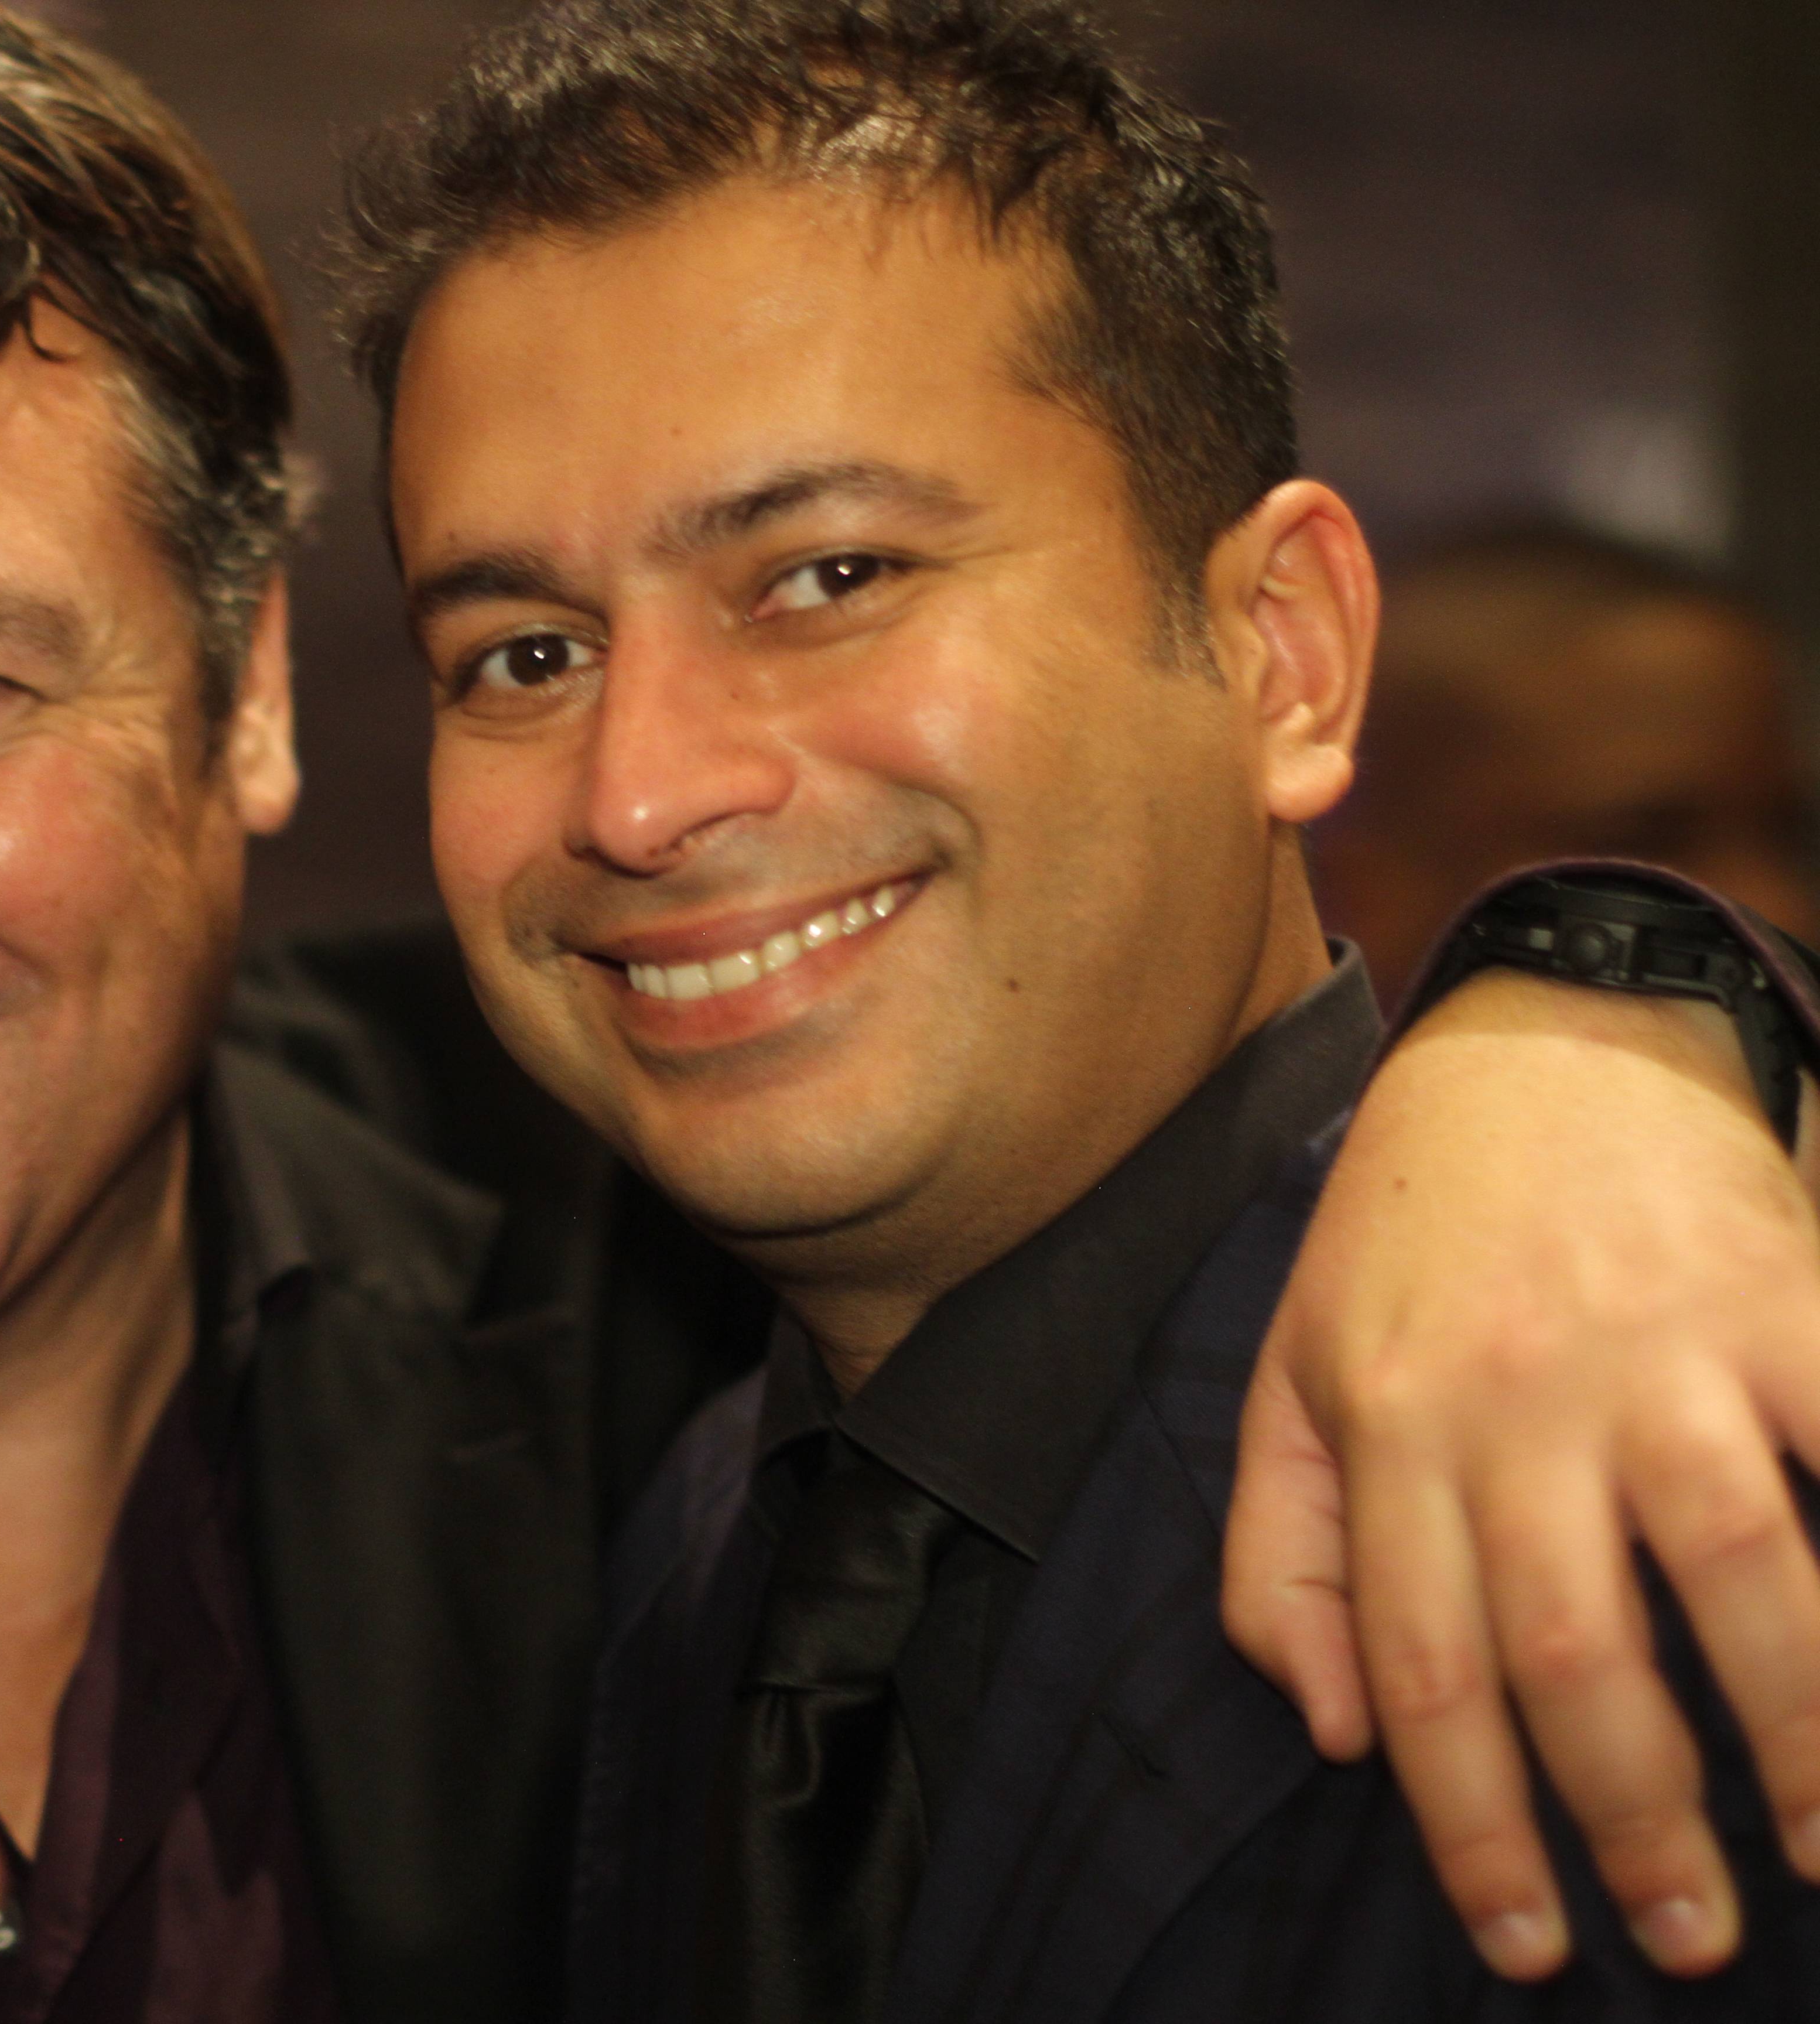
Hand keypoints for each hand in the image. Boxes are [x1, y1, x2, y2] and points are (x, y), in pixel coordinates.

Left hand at [1226, 971, 1819, 1982]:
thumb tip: (1332, 1733)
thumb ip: (1281, 1561)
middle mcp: (1520, 1398)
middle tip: (1687, 1936)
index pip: (1424, 1671)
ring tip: (1815, 1850)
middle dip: (1637, 1817)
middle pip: (1577, 1645)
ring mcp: (1663, 1348)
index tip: (1526, 1940)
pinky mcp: (1785, 1298)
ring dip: (1798, 1734)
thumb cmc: (1406, 1243)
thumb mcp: (1288, 1384)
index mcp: (1390, 1430)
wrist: (1534, 1051)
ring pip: (1743, 1570)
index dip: (1476, 1826)